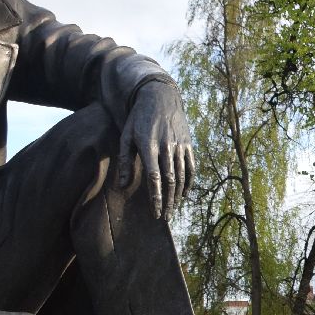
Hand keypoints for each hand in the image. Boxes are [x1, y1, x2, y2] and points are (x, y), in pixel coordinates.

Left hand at [118, 80, 194, 220]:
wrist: (160, 97)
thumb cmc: (138, 118)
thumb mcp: (126, 136)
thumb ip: (125, 161)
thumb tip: (123, 185)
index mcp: (148, 146)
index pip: (154, 178)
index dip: (156, 198)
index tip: (156, 213)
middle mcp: (166, 147)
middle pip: (170, 181)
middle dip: (168, 202)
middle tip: (165, 217)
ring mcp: (179, 145)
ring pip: (182, 176)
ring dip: (178, 196)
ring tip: (174, 209)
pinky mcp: (187, 143)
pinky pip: (191, 167)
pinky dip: (189, 182)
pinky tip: (184, 194)